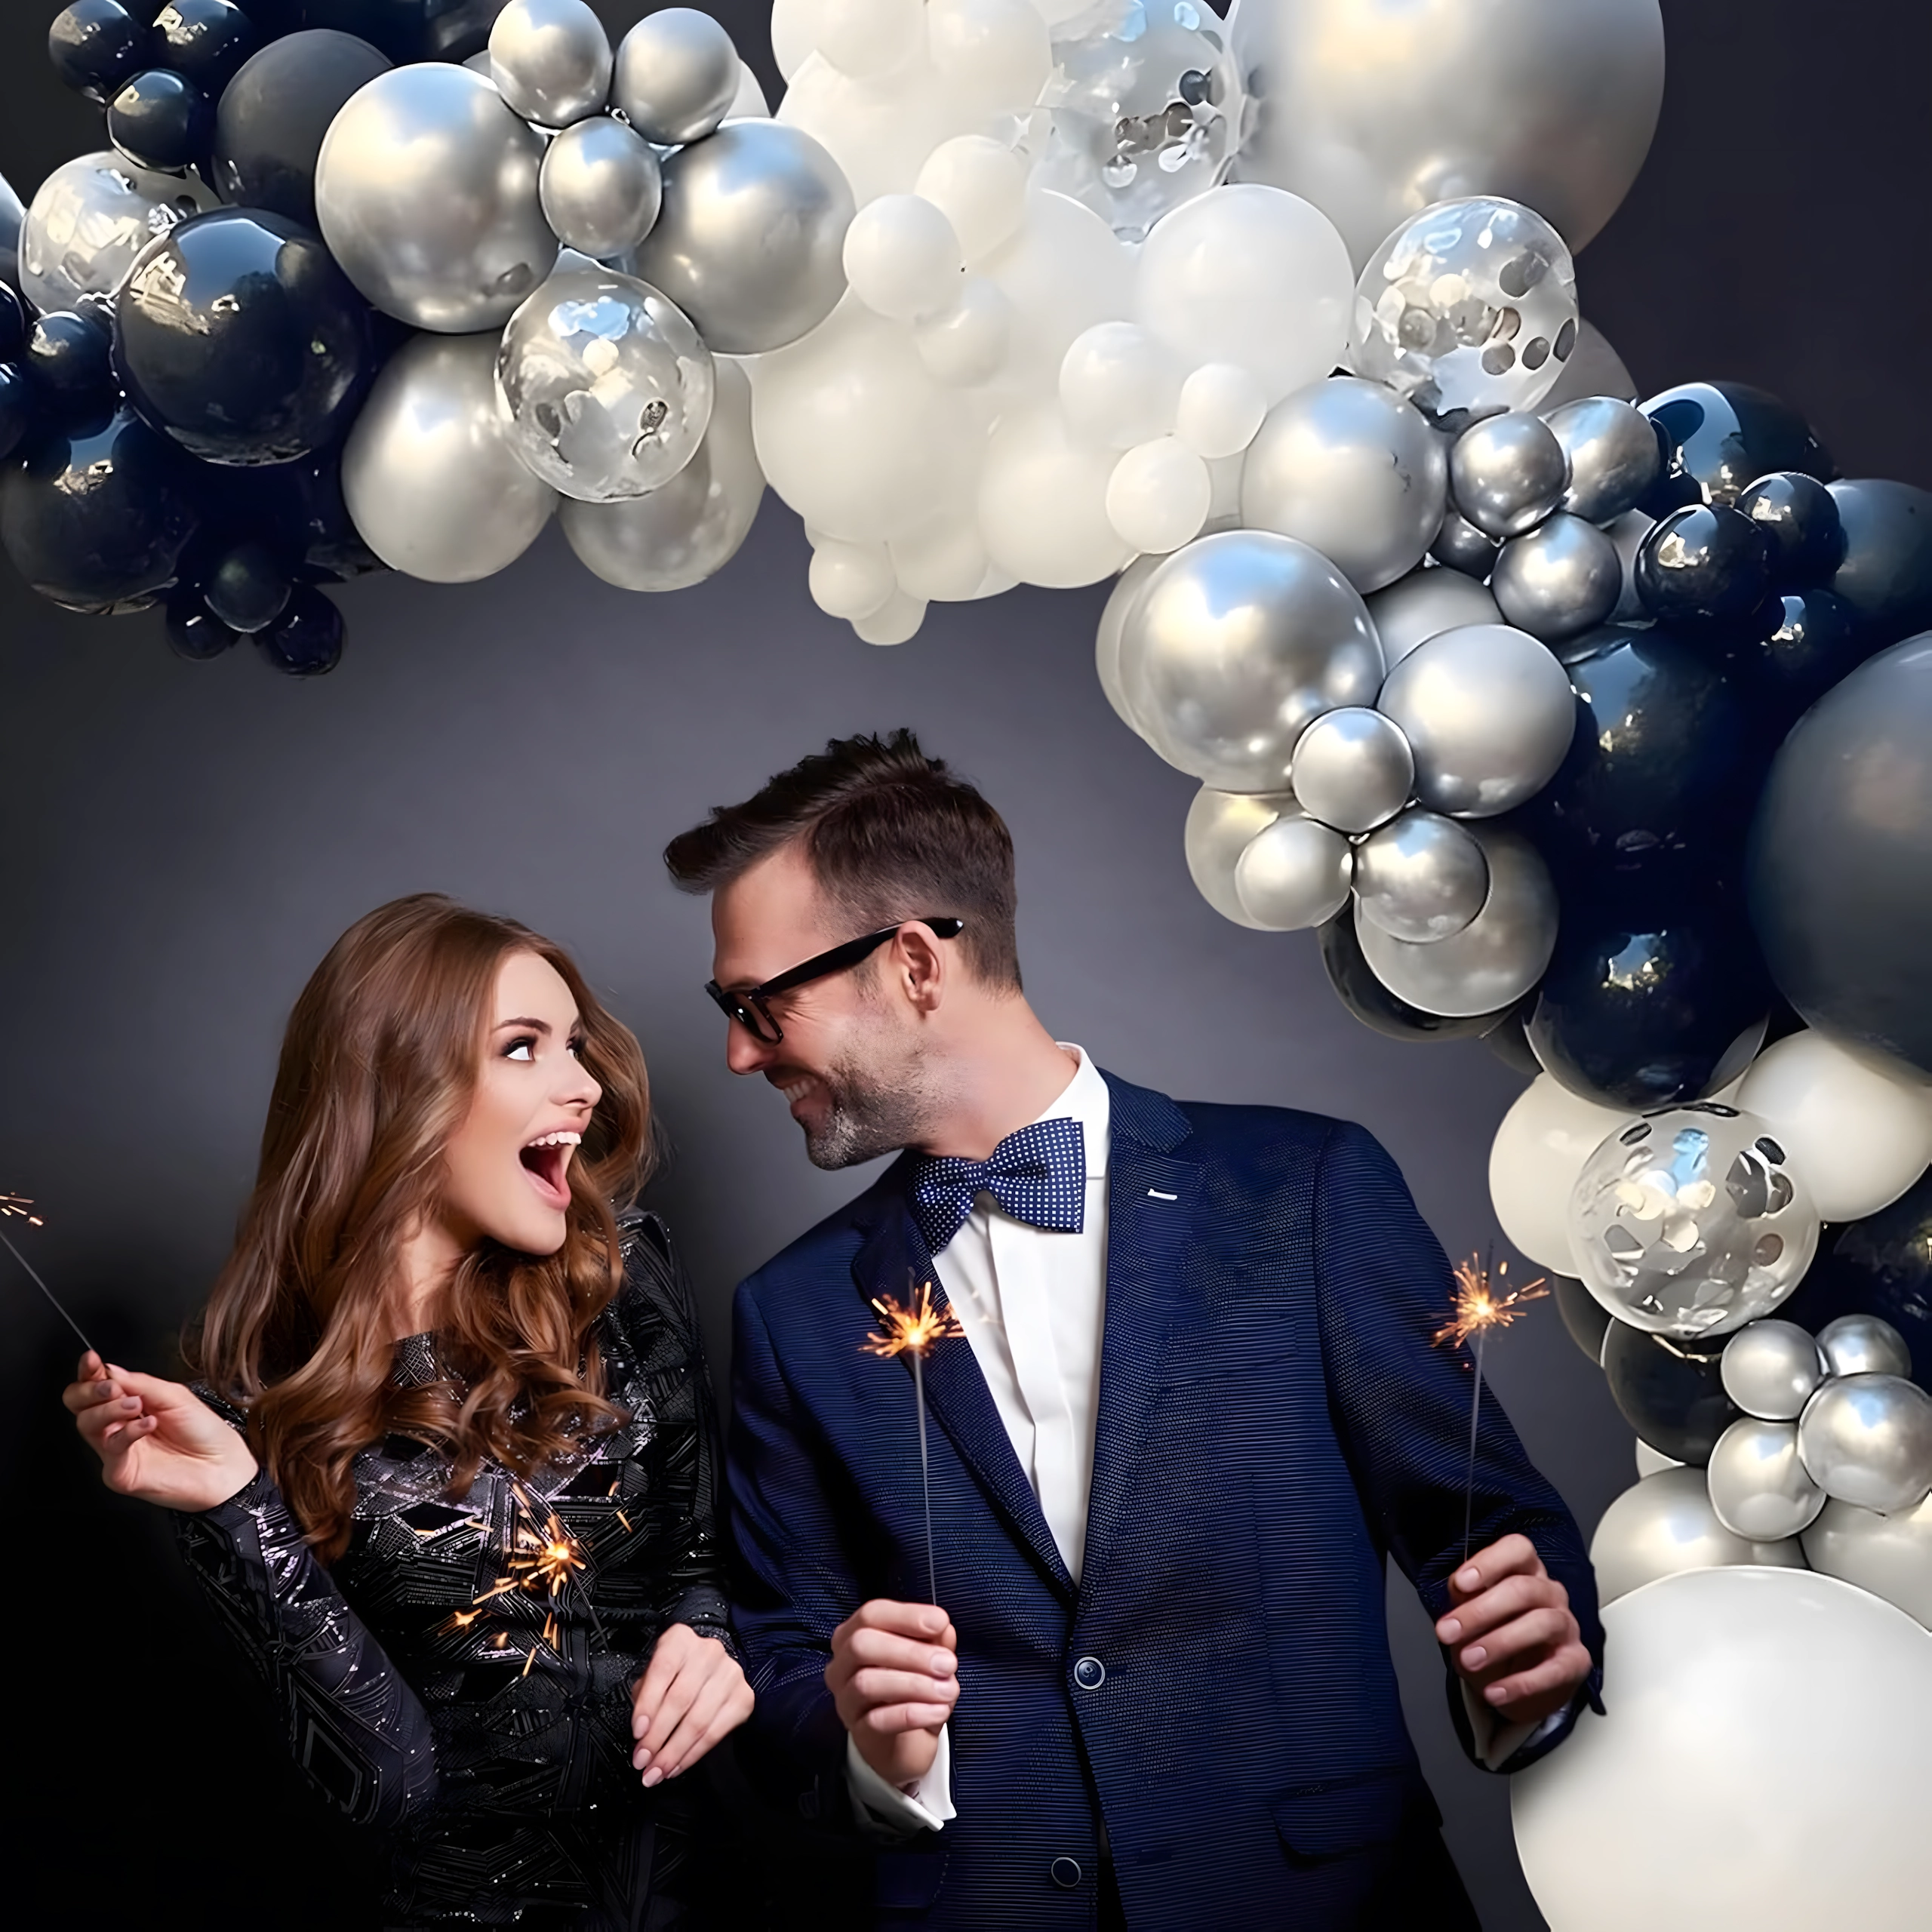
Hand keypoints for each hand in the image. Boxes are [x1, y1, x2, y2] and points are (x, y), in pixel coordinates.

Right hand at [63, 1352, 259, 1512]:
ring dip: (109, 1409)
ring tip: (136, 1404)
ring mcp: (117, 1449)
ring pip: (87, 1425)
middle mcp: (118, 1425)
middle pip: (80, 1405)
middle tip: (111, 1387)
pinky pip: (111, 1448)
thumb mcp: (176, 1396)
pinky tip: (147, 1424)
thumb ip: (141, 1384)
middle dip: (89, 1390)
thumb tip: (110, 1370)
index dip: (89, 1372)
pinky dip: (128, 1431)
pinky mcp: (121, 1471)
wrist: (223, 1466)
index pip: (96, 1386)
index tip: (92, 1360)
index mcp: (130, 1403)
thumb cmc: (204, 1432)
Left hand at [630, 1623, 753, 1786]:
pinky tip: (678, 1765)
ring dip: (674, 1753)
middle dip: (658, 1738)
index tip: (638, 1733)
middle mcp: (708, 1653)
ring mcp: (730, 1674)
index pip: (662, 1671)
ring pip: (698, 1721)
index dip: (648, 1705)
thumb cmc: (675, 1672)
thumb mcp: (653, 1674)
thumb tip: (642, 1733)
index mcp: (680, 1640)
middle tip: (643, 1761)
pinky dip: (693, 1754)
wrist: (710, 1666)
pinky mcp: (743, 1697)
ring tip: (657, 1771)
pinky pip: (715, 1733)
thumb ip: (644, 1696)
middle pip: (681, 1700)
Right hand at [826, 1599, 957, 1789]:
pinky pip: (877, 1720)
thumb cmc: (913, 1687)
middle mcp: (841, 1664)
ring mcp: (845, 1699)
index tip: (940, 1622)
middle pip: (861, 1645)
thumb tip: (943, 1628)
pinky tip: (940, 1712)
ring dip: (914, 1684)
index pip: (871, 1614)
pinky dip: (913, 1714)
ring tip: (948, 1690)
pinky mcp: (857, 1731)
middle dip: (909, 1652)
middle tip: (948, 1664)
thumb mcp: (928, 1658)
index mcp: (854, 1634)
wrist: (905, 1743)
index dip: (906, 1615)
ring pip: (867, 1683)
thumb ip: (934, 1639)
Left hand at [1434, 1533, 1592, 1726]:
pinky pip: (1555, 1670)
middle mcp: (1549, 1592)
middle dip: (1481, 1611)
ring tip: (1469, 1659)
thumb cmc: (1491, 1632)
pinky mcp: (1576, 1661)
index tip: (1461, 1583)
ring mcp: (1566, 1626)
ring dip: (1500, 1642)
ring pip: (1542, 1623)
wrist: (1516, 1677)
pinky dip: (1522, 1683)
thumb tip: (1458, 1588)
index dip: (1491, 1562)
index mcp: (1524, 1570)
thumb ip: (1464, 1595)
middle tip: (1447, 1632)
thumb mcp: (1470, 1611)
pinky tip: (1496, 1691)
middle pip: (1523, 1589)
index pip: (1518, 1549)